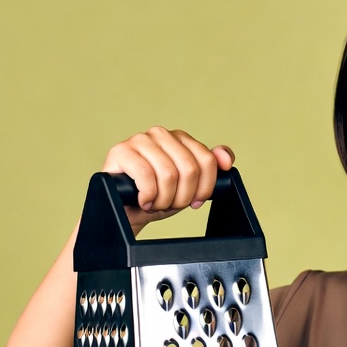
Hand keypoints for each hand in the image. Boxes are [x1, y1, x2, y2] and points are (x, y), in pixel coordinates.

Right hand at [101, 127, 234, 232]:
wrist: (128, 212)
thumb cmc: (159, 197)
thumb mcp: (191, 186)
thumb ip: (212, 169)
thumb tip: (226, 159)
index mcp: (181, 139)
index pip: (208, 160)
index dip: (205, 188)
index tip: (195, 201)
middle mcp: (161, 134)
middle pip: (190, 169)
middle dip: (183, 196)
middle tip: (171, 204)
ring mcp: (140, 140)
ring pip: (169, 174)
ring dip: (164, 199)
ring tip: (156, 203)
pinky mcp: (121, 151)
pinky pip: (146, 176)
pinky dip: (149, 196)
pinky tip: (144, 201)